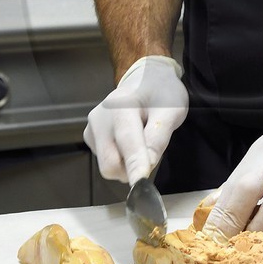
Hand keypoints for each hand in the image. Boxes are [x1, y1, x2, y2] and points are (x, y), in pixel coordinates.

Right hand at [84, 56, 187, 181]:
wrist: (145, 79)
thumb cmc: (161, 93)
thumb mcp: (172, 110)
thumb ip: (159, 136)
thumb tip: (147, 164)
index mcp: (121, 106)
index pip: (127, 141)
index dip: (135, 165)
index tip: (141, 184)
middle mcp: (100, 117)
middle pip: (111, 163)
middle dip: (133, 168)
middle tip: (153, 152)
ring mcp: (92, 128)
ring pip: (109, 165)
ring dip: (128, 164)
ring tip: (142, 139)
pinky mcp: (90, 137)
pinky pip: (106, 160)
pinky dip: (122, 158)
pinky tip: (131, 139)